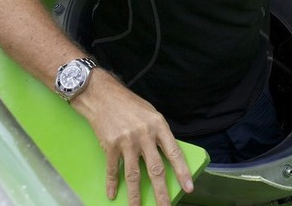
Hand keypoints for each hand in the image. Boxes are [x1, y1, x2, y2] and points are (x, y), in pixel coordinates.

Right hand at [72, 72, 193, 204]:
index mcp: (159, 125)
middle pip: (155, 169)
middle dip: (161, 192)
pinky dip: (112, 183)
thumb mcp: (151, 114)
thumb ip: (159, 134)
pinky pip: (113, 169)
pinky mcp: (110, 145)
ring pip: (133, 175)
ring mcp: (126, 141)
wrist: (102, 95)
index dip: (182, 172)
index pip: (174, 153)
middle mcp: (144, 134)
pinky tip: (113, 195)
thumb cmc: (129, 105)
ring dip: (136, 196)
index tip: (189, 188)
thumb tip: (167, 157)